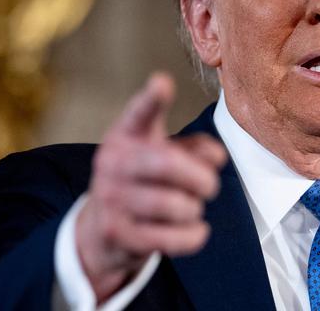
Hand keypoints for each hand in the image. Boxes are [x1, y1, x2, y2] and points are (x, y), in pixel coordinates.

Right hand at [75, 73, 226, 301]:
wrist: (102, 230)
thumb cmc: (144, 181)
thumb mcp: (163, 154)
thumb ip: (193, 147)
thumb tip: (217, 156)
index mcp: (126, 135)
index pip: (139, 113)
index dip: (152, 99)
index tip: (162, 82)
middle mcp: (112, 163)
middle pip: (168, 163)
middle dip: (201, 177)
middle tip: (211, 185)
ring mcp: (111, 198)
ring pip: (174, 204)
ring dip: (195, 208)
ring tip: (191, 207)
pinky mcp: (118, 234)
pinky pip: (171, 237)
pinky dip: (194, 235)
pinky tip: (197, 230)